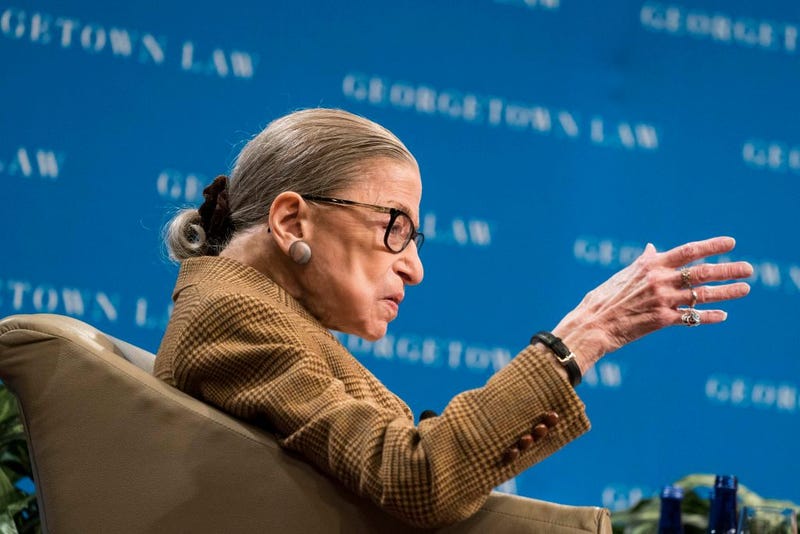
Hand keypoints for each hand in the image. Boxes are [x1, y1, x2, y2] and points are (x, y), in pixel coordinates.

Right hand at [552, 236, 752, 371]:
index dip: (712, 246)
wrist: (593, 324)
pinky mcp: (662, 320)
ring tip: (745, 288)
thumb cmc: (604, 298)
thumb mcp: (623, 275)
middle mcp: (659, 280)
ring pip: (702, 295)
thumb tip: (650, 248)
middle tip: (749, 269)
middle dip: (728, 269)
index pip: (688, 251)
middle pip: (702, 272)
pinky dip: (708, 316)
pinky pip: (691, 317)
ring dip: (727, 292)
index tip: (731, 243)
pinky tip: (723, 316)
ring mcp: (663, 300)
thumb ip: (643, 262)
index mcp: (650, 265)